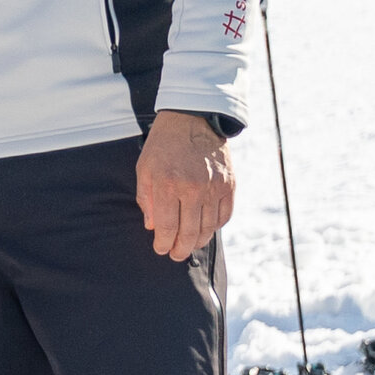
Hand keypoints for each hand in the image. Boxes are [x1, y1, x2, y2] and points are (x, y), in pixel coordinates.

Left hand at [136, 110, 233, 260]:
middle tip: (175, 255)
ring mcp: (214, 187)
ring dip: (199, 241)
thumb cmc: (163, 146)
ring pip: (209, 227)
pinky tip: (206, 229)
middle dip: (181, 249)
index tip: (161, 250)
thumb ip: (147, 199)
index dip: (164, 243)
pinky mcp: (230, 184)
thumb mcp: (144, 169)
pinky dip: (216, 226)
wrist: (193, 119)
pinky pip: (225, 214)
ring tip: (190, 246)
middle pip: (190, 232)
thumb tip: (153, 227)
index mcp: (168, 185)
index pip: (167, 226)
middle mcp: (193, 188)